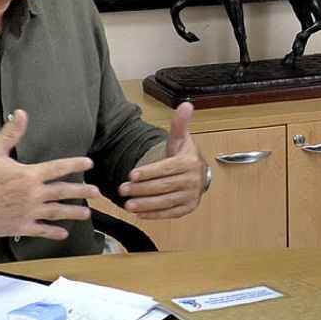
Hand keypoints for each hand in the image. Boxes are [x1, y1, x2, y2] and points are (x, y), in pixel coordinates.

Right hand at [0, 109, 97, 240]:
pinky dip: (53, 232)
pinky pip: (41, 230)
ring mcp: (28, 212)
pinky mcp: (20, 226)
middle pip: (64, 192)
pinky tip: (63, 234)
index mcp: (29, 175)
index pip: (58, 168)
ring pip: (57, 212)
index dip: (75, 164)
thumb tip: (21, 113)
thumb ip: (10, 133)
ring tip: (87, 214)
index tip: (88, 163)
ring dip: (74, 213)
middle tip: (97, 192)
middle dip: (82, 191)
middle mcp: (33, 194)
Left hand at [120, 103, 207, 219]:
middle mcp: (192, 180)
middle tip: (122, 189)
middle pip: (164, 186)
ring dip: (146, 204)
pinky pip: (170, 213)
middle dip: (141, 189)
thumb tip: (186, 104)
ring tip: (128, 204)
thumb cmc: (183, 155)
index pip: (166, 168)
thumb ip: (179, 124)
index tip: (131, 175)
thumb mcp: (180, 139)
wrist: (197, 173)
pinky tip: (140, 214)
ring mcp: (191, 196)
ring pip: (166, 201)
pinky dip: (155, 215)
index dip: (148, 172)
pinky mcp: (188, 208)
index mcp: (189, 162)